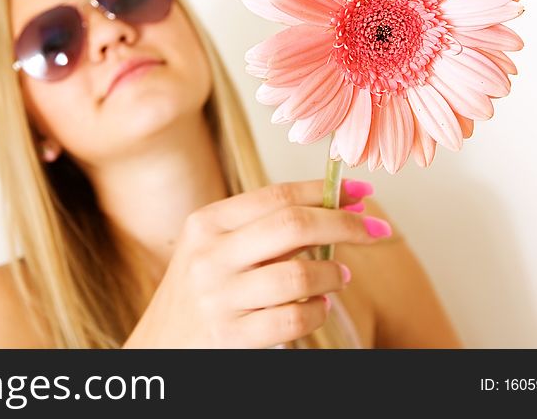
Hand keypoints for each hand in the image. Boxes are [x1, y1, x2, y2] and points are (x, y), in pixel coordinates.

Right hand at [122, 179, 386, 347]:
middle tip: (375, 230)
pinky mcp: (231, 337)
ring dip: (332, 275)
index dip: (326, 191)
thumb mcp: (214, 249)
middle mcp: (210, 256)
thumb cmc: (199, 291)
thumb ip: (260, 228)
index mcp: (207, 223)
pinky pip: (295, 319)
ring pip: (299, 275)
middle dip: (345, 223)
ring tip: (338, 277)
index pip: (277, 195)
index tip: (363, 190)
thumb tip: (332, 205)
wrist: (161, 345)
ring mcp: (219, 297)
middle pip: (293, 225)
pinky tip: (318, 307)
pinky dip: (318, 311)